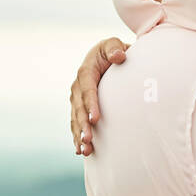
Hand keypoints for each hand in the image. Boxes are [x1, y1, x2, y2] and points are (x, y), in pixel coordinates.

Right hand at [69, 37, 129, 155]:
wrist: (104, 58)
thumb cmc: (112, 51)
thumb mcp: (113, 45)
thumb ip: (115, 48)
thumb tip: (119, 56)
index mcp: (85, 72)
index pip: (88, 90)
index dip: (91, 105)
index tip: (96, 119)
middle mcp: (77, 87)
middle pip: (79, 109)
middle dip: (83, 125)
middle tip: (88, 140)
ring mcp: (76, 99)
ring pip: (76, 119)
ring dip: (79, 135)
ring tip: (85, 150)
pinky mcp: (79, 108)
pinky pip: (76, 123)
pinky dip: (77, 136)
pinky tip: (80, 150)